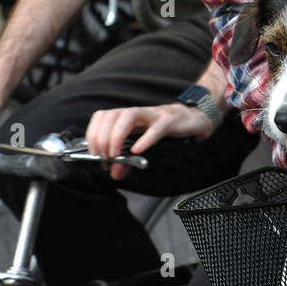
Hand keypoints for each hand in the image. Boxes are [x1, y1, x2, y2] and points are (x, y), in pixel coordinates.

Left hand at [84, 101, 215, 179]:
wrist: (193, 119)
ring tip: (115, 154)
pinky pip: (155, 129)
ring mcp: (153, 115)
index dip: (93, 133)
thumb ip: (126, 160)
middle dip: (102, 137)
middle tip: (104, 157)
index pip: (102, 116)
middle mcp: (137, 113)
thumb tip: (114, 173)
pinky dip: (144, 140)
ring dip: (116, 136)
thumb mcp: (141, 144)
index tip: (94, 153)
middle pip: (111, 116)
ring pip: (128, 117)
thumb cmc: (165, 129)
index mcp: (127, 116)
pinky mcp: (169, 121)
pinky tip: (138, 151)